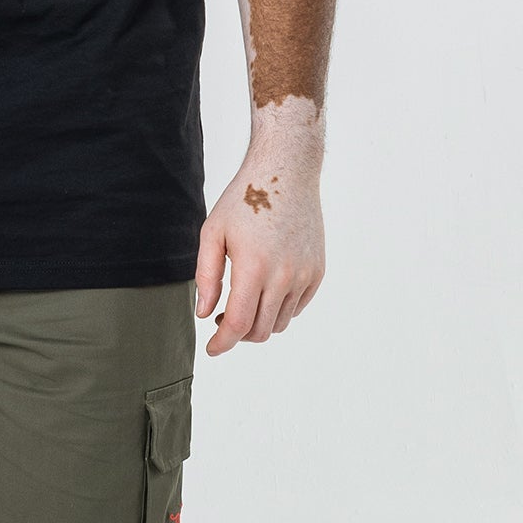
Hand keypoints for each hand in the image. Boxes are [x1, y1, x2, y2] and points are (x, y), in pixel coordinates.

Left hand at [194, 145, 324, 355]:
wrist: (287, 172)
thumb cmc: (245, 199)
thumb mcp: (213, 233)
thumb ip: (207, 277)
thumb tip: (205, 314)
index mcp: (254, 267)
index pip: (239, 324)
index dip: (223, 343)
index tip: (212, 349)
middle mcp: (284, 275)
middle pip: (260, 330)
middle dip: (238, 334)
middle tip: (223, 318)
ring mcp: (304, 275)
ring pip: (280, 323)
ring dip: (259, 323)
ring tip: (243, 302)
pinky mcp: (317, 272)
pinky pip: (296, 307)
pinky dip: (279, 309)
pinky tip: (265, 290)